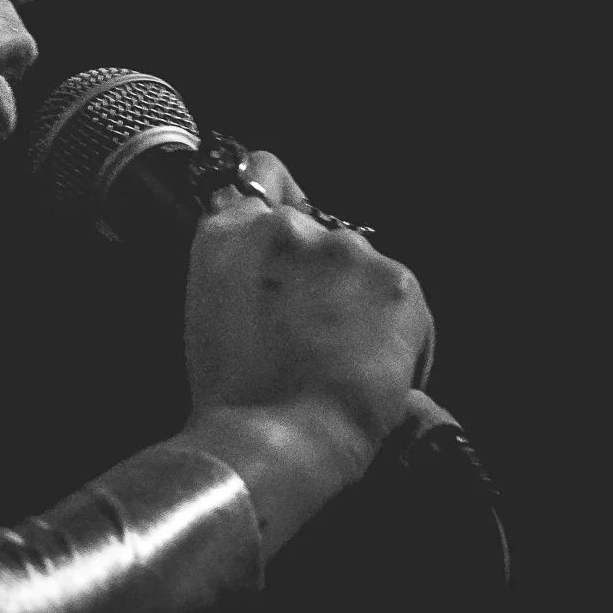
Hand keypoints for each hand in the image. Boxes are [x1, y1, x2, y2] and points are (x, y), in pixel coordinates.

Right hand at [183, 151, 432, 482]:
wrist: (277, 438)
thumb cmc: (235, 396)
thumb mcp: (209, 315)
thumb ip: (240, 269)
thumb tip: (271, 267)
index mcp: (228, 235)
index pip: (262, 175)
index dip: (280, 193)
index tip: (292, 210)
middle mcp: (286, 227)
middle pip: (320, 232)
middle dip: (325, 273)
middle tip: (316, 331)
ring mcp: (343, 249)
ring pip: (363, 267)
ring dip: (360, 302)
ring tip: (341, 361)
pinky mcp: (395, 278)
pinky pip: (403, 300)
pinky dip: (398, 333)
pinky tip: (371, 369)